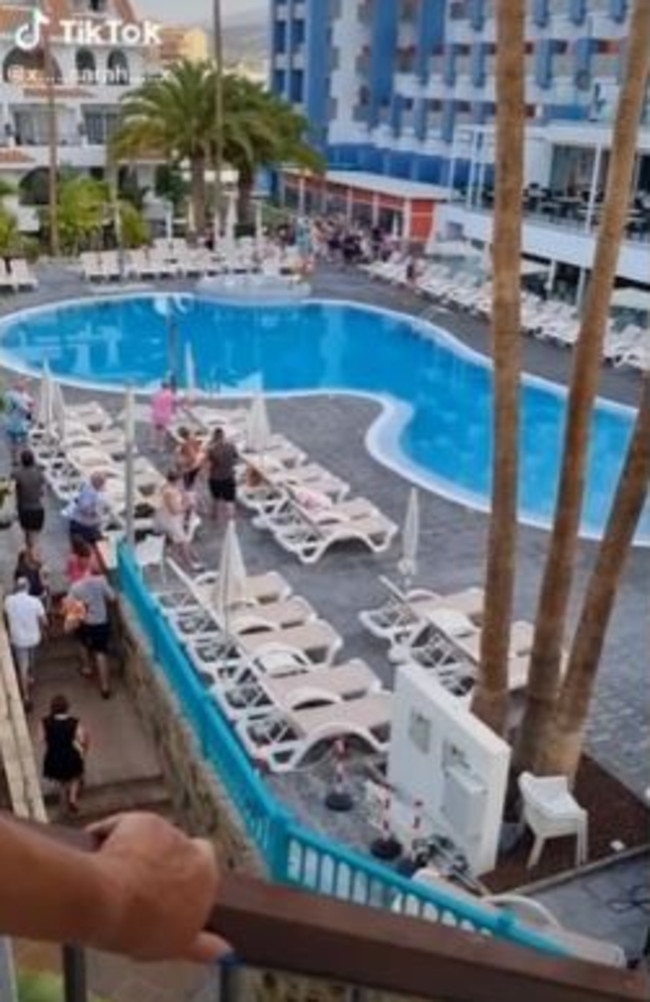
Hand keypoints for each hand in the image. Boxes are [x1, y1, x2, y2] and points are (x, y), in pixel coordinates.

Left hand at [87, 812, 230, 962]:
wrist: (107, 901)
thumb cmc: (139, 926)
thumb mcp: (177, 944)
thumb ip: (203, 945)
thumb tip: (225, 951)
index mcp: (208, 878)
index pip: (205, 869)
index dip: (183, 880)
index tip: (164, 894)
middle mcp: (194, 849)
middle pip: (180, 850)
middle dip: (162, 860)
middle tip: (138, 883)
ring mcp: (168, 831)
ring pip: (153, 837)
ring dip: (138, 848)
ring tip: (114, 872)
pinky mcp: (143, 818)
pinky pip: (125, 825)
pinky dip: (112, 834)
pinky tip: (98, 852)